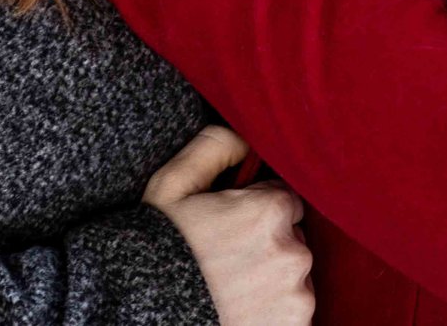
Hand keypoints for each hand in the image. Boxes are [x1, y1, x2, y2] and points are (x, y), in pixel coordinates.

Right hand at [145, 127, 314, 325]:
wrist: (149, 310)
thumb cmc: (160, 245)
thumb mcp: (173, 183)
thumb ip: (214, 145)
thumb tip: (246, 138)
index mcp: (271, 211)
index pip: (285, 199)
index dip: (257, 208)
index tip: (233, 222)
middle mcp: (294, 253)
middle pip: (293, 237)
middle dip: (269, 241)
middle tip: (230, 254)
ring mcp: (298, 297)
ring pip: (295, 275)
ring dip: (274, 275)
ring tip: (233, 283)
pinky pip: (294, 309)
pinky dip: (275, 308)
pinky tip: (243, 304)